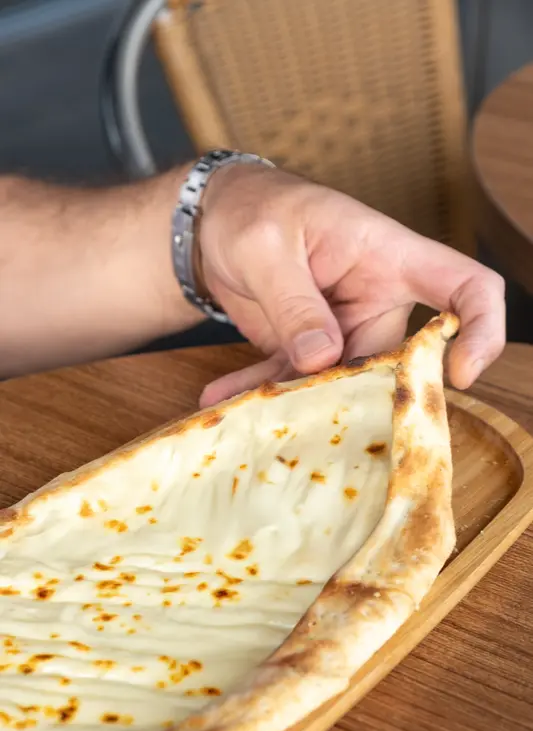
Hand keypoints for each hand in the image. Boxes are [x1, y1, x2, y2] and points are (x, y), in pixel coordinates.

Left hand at [198, 163, 504, 407]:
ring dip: (295, 403)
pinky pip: (295, 382)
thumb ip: (295, 302)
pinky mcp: (309, 350)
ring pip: (340, 384)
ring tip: (242, 413)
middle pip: (395, 362)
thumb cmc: (253, 209)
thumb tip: (322, 358)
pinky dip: (262, 394)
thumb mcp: (266, 247)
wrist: (217, 222)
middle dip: (357, 397)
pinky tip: (221, 400)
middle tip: (300, 415)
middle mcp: (375, 300)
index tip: (460, 374)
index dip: (480, 328)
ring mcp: (343, 330)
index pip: (464, 286)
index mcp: (388, 257)